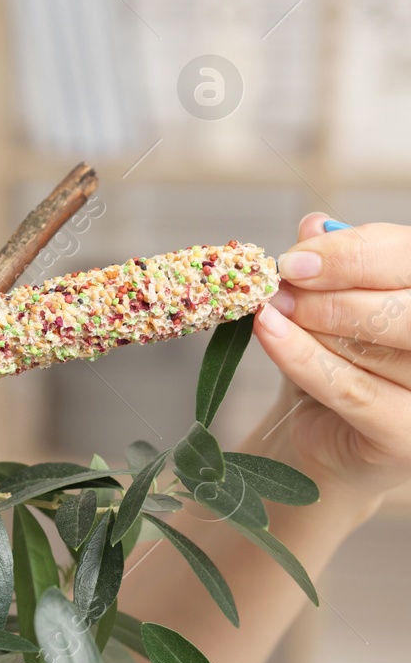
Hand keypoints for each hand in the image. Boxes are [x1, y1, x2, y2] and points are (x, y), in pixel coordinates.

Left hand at [250, 212, 410, 503]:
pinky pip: (351, 388)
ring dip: (313, 324)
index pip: (410, 257)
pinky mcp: (408, 436)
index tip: (296, 257)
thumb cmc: (334, 359)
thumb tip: (315, 226)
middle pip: (405, 304)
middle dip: (335, 290)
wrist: (318, 436)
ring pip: (375, 345)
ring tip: (270, 311)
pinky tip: (267, 331)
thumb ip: (332, 266)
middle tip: (280, 287)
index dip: (353, 253)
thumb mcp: (330, 304)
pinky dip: (301, 356)